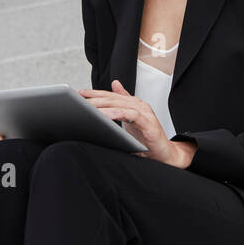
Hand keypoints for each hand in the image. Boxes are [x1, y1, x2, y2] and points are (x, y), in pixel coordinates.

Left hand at [77, 80, 194, 167]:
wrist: (165, 154)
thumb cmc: (146, 140)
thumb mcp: (129, 123)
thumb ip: (120, 107)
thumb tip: (112, 89)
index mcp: (132, 104)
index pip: (110, 96)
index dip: (94, 93)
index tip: (78, 94)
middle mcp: (138, 105)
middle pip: (112, 98)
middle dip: (94, 98)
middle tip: (79, 99)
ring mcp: (144, 112)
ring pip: (120, 104)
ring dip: (103, 105)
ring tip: (88, 107)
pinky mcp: (148, 122)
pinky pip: (131, 114)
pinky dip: (118, 114)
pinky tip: (106, 116)